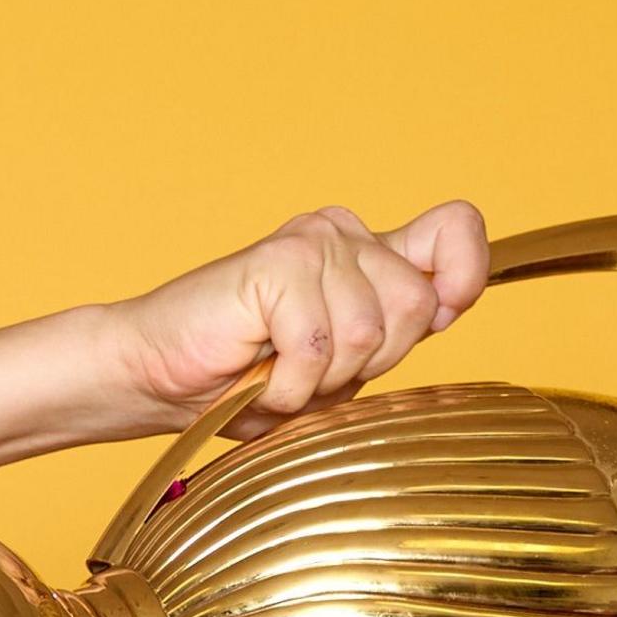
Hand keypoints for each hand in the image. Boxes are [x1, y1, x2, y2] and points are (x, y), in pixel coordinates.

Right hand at [104, 201, 493, 430]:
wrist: (151, 375)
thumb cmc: (238, 380)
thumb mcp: (337, 368)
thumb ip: (391, 337)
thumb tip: (449, 307)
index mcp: (364, 252)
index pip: (455, 229)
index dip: (465, 275)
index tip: (441, 315)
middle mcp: (342, 234)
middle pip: (418, 304)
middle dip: (372, 363)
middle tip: (311, 372)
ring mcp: (310, 244)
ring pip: (370, 332)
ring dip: (323, 381)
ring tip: (278, 376)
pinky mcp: (277, 265)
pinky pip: (318, 347)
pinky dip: (289, 387)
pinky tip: (258, 380)